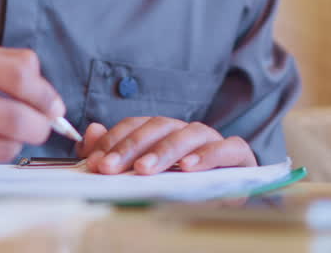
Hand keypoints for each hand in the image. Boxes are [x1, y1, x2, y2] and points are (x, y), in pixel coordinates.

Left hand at [76, 117, 256, 174]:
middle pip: (159, 127)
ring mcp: (214, 140)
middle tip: (112, 167)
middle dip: (132, 147)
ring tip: (145, 169)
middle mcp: (187, 131)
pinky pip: (228, 147)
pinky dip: (210, 154)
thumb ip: (116, 154)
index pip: (136, 125)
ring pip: (190, 134)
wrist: (225, 205)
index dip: (115, 140)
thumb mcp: (145, 176)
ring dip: (166, 150)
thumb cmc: (182, 189)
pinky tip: (190, 167)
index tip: (97, 161)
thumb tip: (90, 131)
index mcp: (164, 132)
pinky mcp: (239, 156)